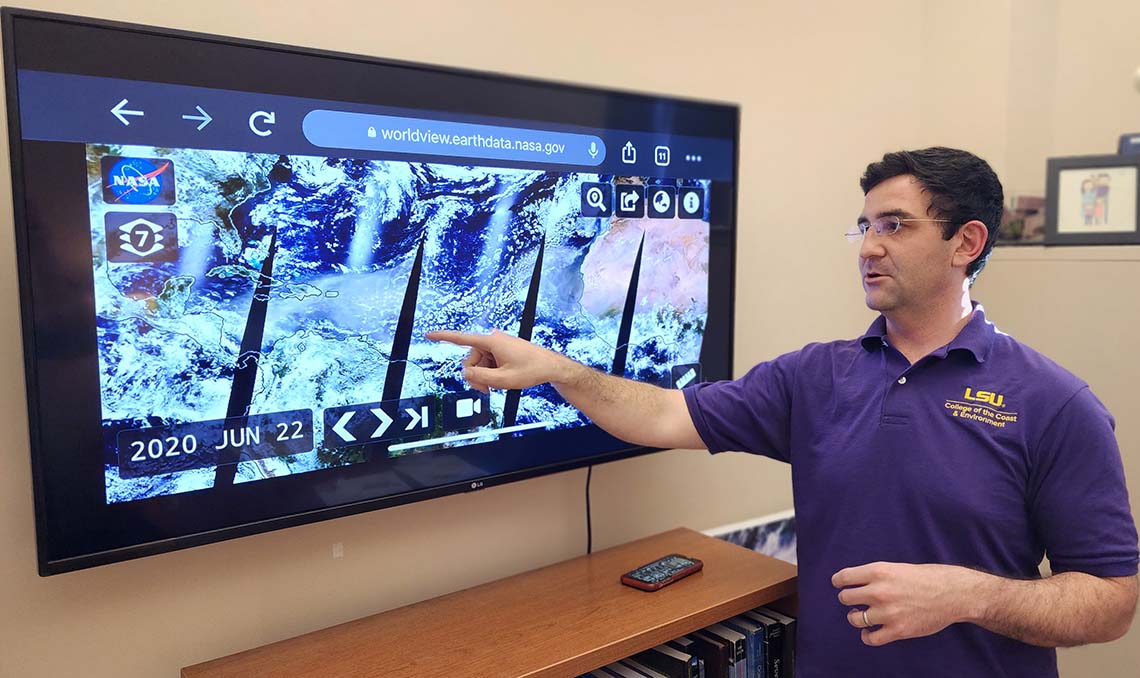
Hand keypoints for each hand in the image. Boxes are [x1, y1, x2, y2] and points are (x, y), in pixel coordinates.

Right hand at [425, 329, 565, 392]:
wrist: (551, 367)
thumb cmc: (532, 370)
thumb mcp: (504, 381)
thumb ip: (481, 378)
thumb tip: (465, 373)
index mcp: (491, 342)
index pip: (462, 339)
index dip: (443, 337)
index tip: (428, 334)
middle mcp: (493, 340)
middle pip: (470, 359)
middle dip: (475, 376)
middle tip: (487, 391)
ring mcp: (497, 345)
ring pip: (479, 363)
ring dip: (484, 376)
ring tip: (497, 386)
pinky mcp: (501, 350)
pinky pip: (487, 362)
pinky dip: (491, 372)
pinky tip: (502, 379)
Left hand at [831, 562, 979, 646]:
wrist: (953, 594)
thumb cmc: (928, 578)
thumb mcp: (898, 568)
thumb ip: (877, 576)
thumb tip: (858, 584)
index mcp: (879, 572)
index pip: (844, 577)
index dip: (838, 581)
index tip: (839, 584)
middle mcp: (880, 591)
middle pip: (845, 598)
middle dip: (848, 599)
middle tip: (854, 600)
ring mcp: (888, 612)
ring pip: (855, 619)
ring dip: (855, 618)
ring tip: (861, 616)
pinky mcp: (898, 630)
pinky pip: (871, 638)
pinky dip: (866, 636)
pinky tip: (870, 632)